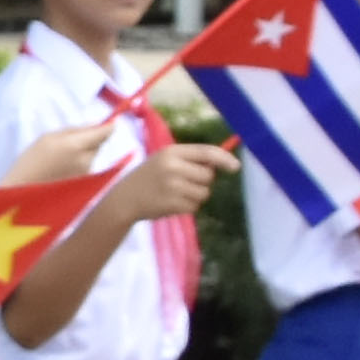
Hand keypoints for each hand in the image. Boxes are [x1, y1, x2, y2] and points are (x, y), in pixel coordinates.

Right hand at [12, 122, 113, 183]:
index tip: (110, 122)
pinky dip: (77, 165)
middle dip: (89, 140)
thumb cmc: (30, 162)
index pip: (105, 132)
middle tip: (68, 143)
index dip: (109, 126)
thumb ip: (74, 130)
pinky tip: (61, 170)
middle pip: (98, 144)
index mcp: (76, 145)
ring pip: (91, 156)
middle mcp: (86, 160)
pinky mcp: (83, 184)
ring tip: (59, 159)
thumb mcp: (48, 137)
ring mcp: (86, 174)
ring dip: (82, 154)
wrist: (22, 192)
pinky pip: (86, 168)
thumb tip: (95, 125)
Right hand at [110, 143, 227, 225]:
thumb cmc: (148, 177)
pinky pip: (194, 206)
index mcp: (172, 152)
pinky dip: (187, 207)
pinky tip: (171, 203)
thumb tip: (224, 163)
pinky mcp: (172, 203)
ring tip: (177, 194)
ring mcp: (172, 186)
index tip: (236, 167)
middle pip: (208, 175)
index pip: (206, 152)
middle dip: (203, 181)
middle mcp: (173, 167)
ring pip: (204, 192)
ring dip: (196, 196)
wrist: (124, 199)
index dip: (225, 159)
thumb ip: (190, 159)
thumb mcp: (165, 160)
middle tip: (184, 183)